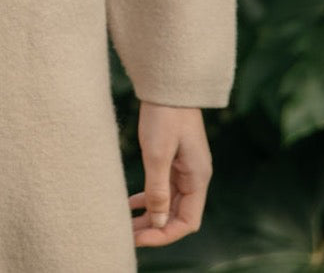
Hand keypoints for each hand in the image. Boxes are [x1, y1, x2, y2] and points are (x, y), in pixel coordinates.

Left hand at [129, 101, 212, 246]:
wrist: (168, 83)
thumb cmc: (164, 115)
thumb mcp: (157, 153)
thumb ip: (158, 188)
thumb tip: (158, 221)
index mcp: (197, 178)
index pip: (188, 221)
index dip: (165, 233)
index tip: (141, 238)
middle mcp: (194, 177)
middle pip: (177, 214)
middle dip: (154, 227)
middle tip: (127, 235)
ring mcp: (184, 168)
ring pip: (168, 201)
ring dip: (150, 214)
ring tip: (126, 224)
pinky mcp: (173, 158)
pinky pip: (163, 186)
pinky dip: (149, 197)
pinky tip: (131, 203)